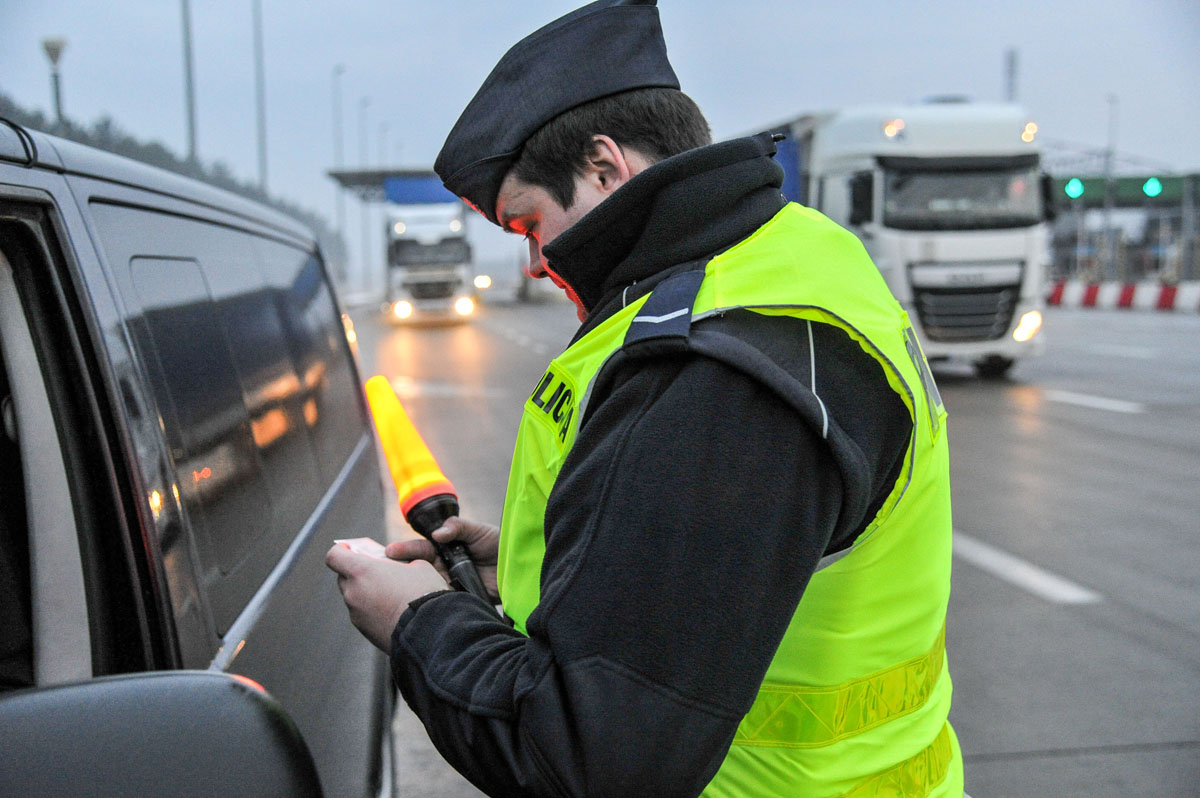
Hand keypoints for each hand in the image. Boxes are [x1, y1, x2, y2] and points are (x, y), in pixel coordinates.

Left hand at [325, 543, 448, 651]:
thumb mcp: (418, 564)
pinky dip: (373, 609)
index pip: (334, 556)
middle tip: (377, 571)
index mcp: (362, 571)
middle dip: (358, 572)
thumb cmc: (424, 593)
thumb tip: (394, 567)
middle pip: (344, 577)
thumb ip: (397, 561)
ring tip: (390, 593)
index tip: (350, 549)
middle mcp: (353, 592)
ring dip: (366, 591)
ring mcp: (356, 614)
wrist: (430, 630)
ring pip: (354, 596)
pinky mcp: (364, 630)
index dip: (341, 550)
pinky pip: (363, 613)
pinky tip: (393, 610)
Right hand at [386, 516, 499, 602]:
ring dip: (415, 586)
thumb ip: (458, 528)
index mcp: (444, 547)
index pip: (421, 548)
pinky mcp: (458, 597)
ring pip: (427, 585)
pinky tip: (423, 602)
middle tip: (387, 571)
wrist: (519, 567)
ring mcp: (450, 582)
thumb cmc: (498, 544)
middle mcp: (443, 565)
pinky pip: (442, 599)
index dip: (406, 549)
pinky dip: (433, 601)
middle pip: (418, 568)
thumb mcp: (478, 530)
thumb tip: (437, 533)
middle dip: (402, 569)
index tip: (391, 551)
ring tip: (398, 589)